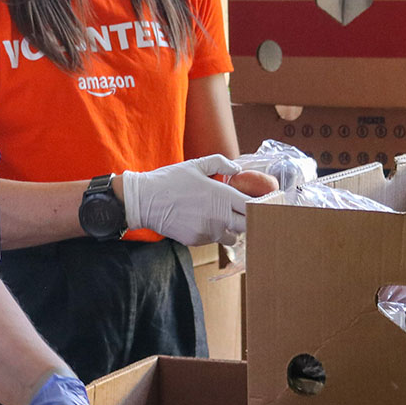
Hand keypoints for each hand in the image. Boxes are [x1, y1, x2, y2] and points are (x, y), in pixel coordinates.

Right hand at [122, 154, 257, 245]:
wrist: (145, 200)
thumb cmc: (170, 180)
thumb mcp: (196, 165)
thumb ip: (220, 164)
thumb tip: (237, 168)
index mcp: (221, 195)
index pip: (253, 206)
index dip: (259, 206)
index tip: (260, 204)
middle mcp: (219, 216)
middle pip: (248, 225)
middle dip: (248, 220)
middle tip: (242, 212)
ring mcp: (208, 231)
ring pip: (233, 236)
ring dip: (232, 229)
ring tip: (221, 217)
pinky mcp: (197, 241)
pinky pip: (214, 240)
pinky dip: (213, 233)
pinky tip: (202, 221)